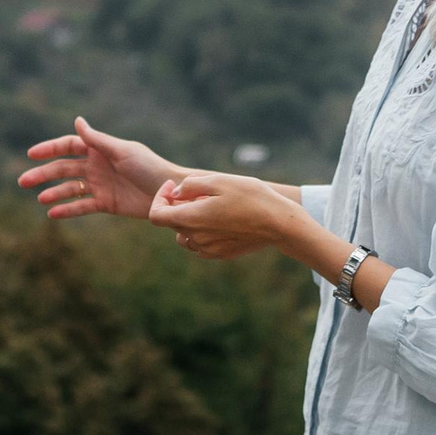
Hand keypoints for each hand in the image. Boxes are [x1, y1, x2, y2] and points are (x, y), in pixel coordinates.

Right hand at [19, 117, 184, 221]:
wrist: (169, 193)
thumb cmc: (149, 167)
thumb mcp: (122, 151)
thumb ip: (97, 140)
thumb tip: (77, 121)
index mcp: (100, 149)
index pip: (69, 146)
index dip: (49, 149)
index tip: (31, 154)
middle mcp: (97, 166)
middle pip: (64, 168)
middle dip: (43, 173)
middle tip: (23, 181)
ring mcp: (100, 185)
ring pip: (70, 188)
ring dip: (53, 192)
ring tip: (39, 198)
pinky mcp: (106, 203)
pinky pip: (82, 206)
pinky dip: (67, 210)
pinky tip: (52, 214)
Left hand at [148, 171, 302, 259]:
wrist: (278, 223)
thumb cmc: (250, 197)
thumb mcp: (219, 180)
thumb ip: (191, 185)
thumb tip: (175, 193)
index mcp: (191, 219)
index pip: (156, 215)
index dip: (159, 198)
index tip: (174, 186)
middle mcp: (195, 238)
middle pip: (171, 222)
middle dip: (178, 205)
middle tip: (199, 191)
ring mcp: (207, 249)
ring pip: (184, 234)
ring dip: (189, 219)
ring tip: (211, 204)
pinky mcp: (219, 254)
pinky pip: (199, 243)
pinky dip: (201, 231)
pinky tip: (221, 218)